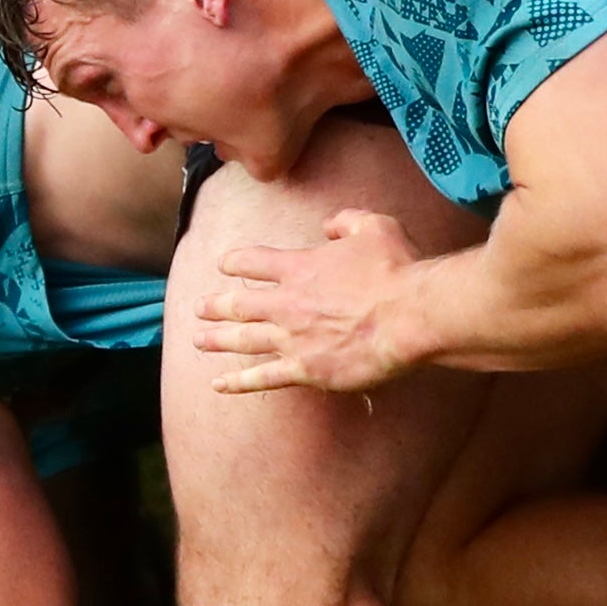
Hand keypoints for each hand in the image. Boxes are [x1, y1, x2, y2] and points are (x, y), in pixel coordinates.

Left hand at [198, 207, 426, 394]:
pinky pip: (263, 378)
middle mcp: (288, 303)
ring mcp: (293, 339)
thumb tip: (329, 225)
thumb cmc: (396, 270)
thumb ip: (346, 220)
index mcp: (300, 267)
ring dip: (216, 339)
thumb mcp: (375, 226)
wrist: (409, 316)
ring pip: (243, 340)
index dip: (235, 262)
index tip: (224, 264)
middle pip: (239, 304)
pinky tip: (218, 384)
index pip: (254, 262)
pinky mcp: (306, 370)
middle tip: (199, 307)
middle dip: (215, 305)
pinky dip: (238, 382)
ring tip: (197, 340)